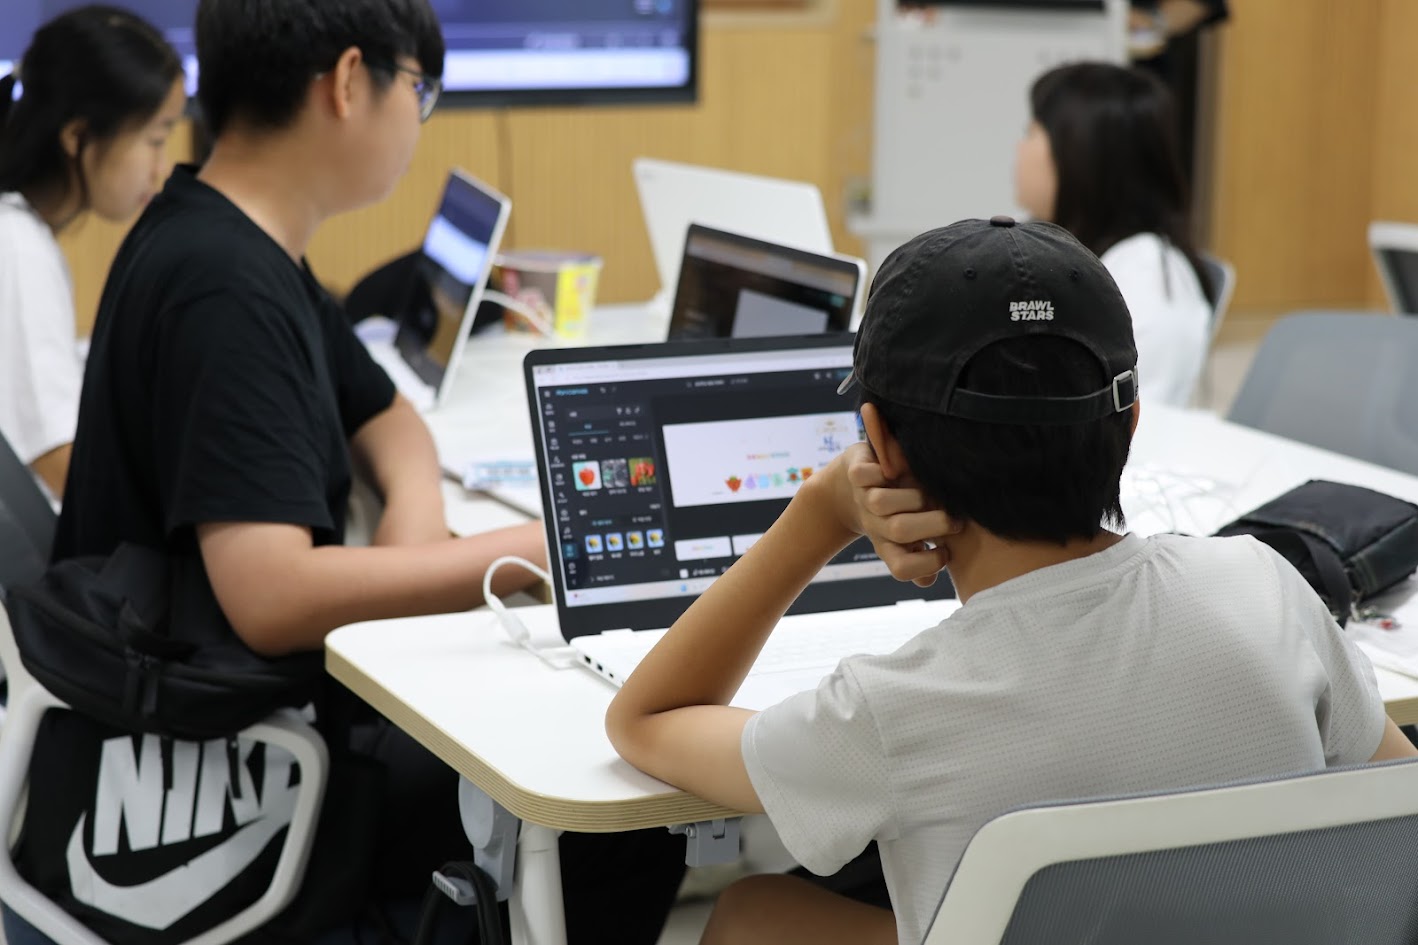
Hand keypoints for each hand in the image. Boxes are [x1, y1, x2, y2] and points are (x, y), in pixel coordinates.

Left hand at [839, 443, 960, 586]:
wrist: (850, 487)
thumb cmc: (898, 511)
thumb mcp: (913, 535)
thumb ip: (929, 551)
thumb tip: (948, 560)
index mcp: (889, 546)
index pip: (902, 568)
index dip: (928, 563)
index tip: (947, 551)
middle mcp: (875, 525)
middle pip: (899, 530)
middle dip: (934, 523)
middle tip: (953, 518)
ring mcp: (864, 498)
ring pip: (881, 502)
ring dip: (911, 495)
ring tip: (927, 491)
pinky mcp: (855, 474)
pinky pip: (862, 474)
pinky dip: (882, 468)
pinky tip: (899, 469)